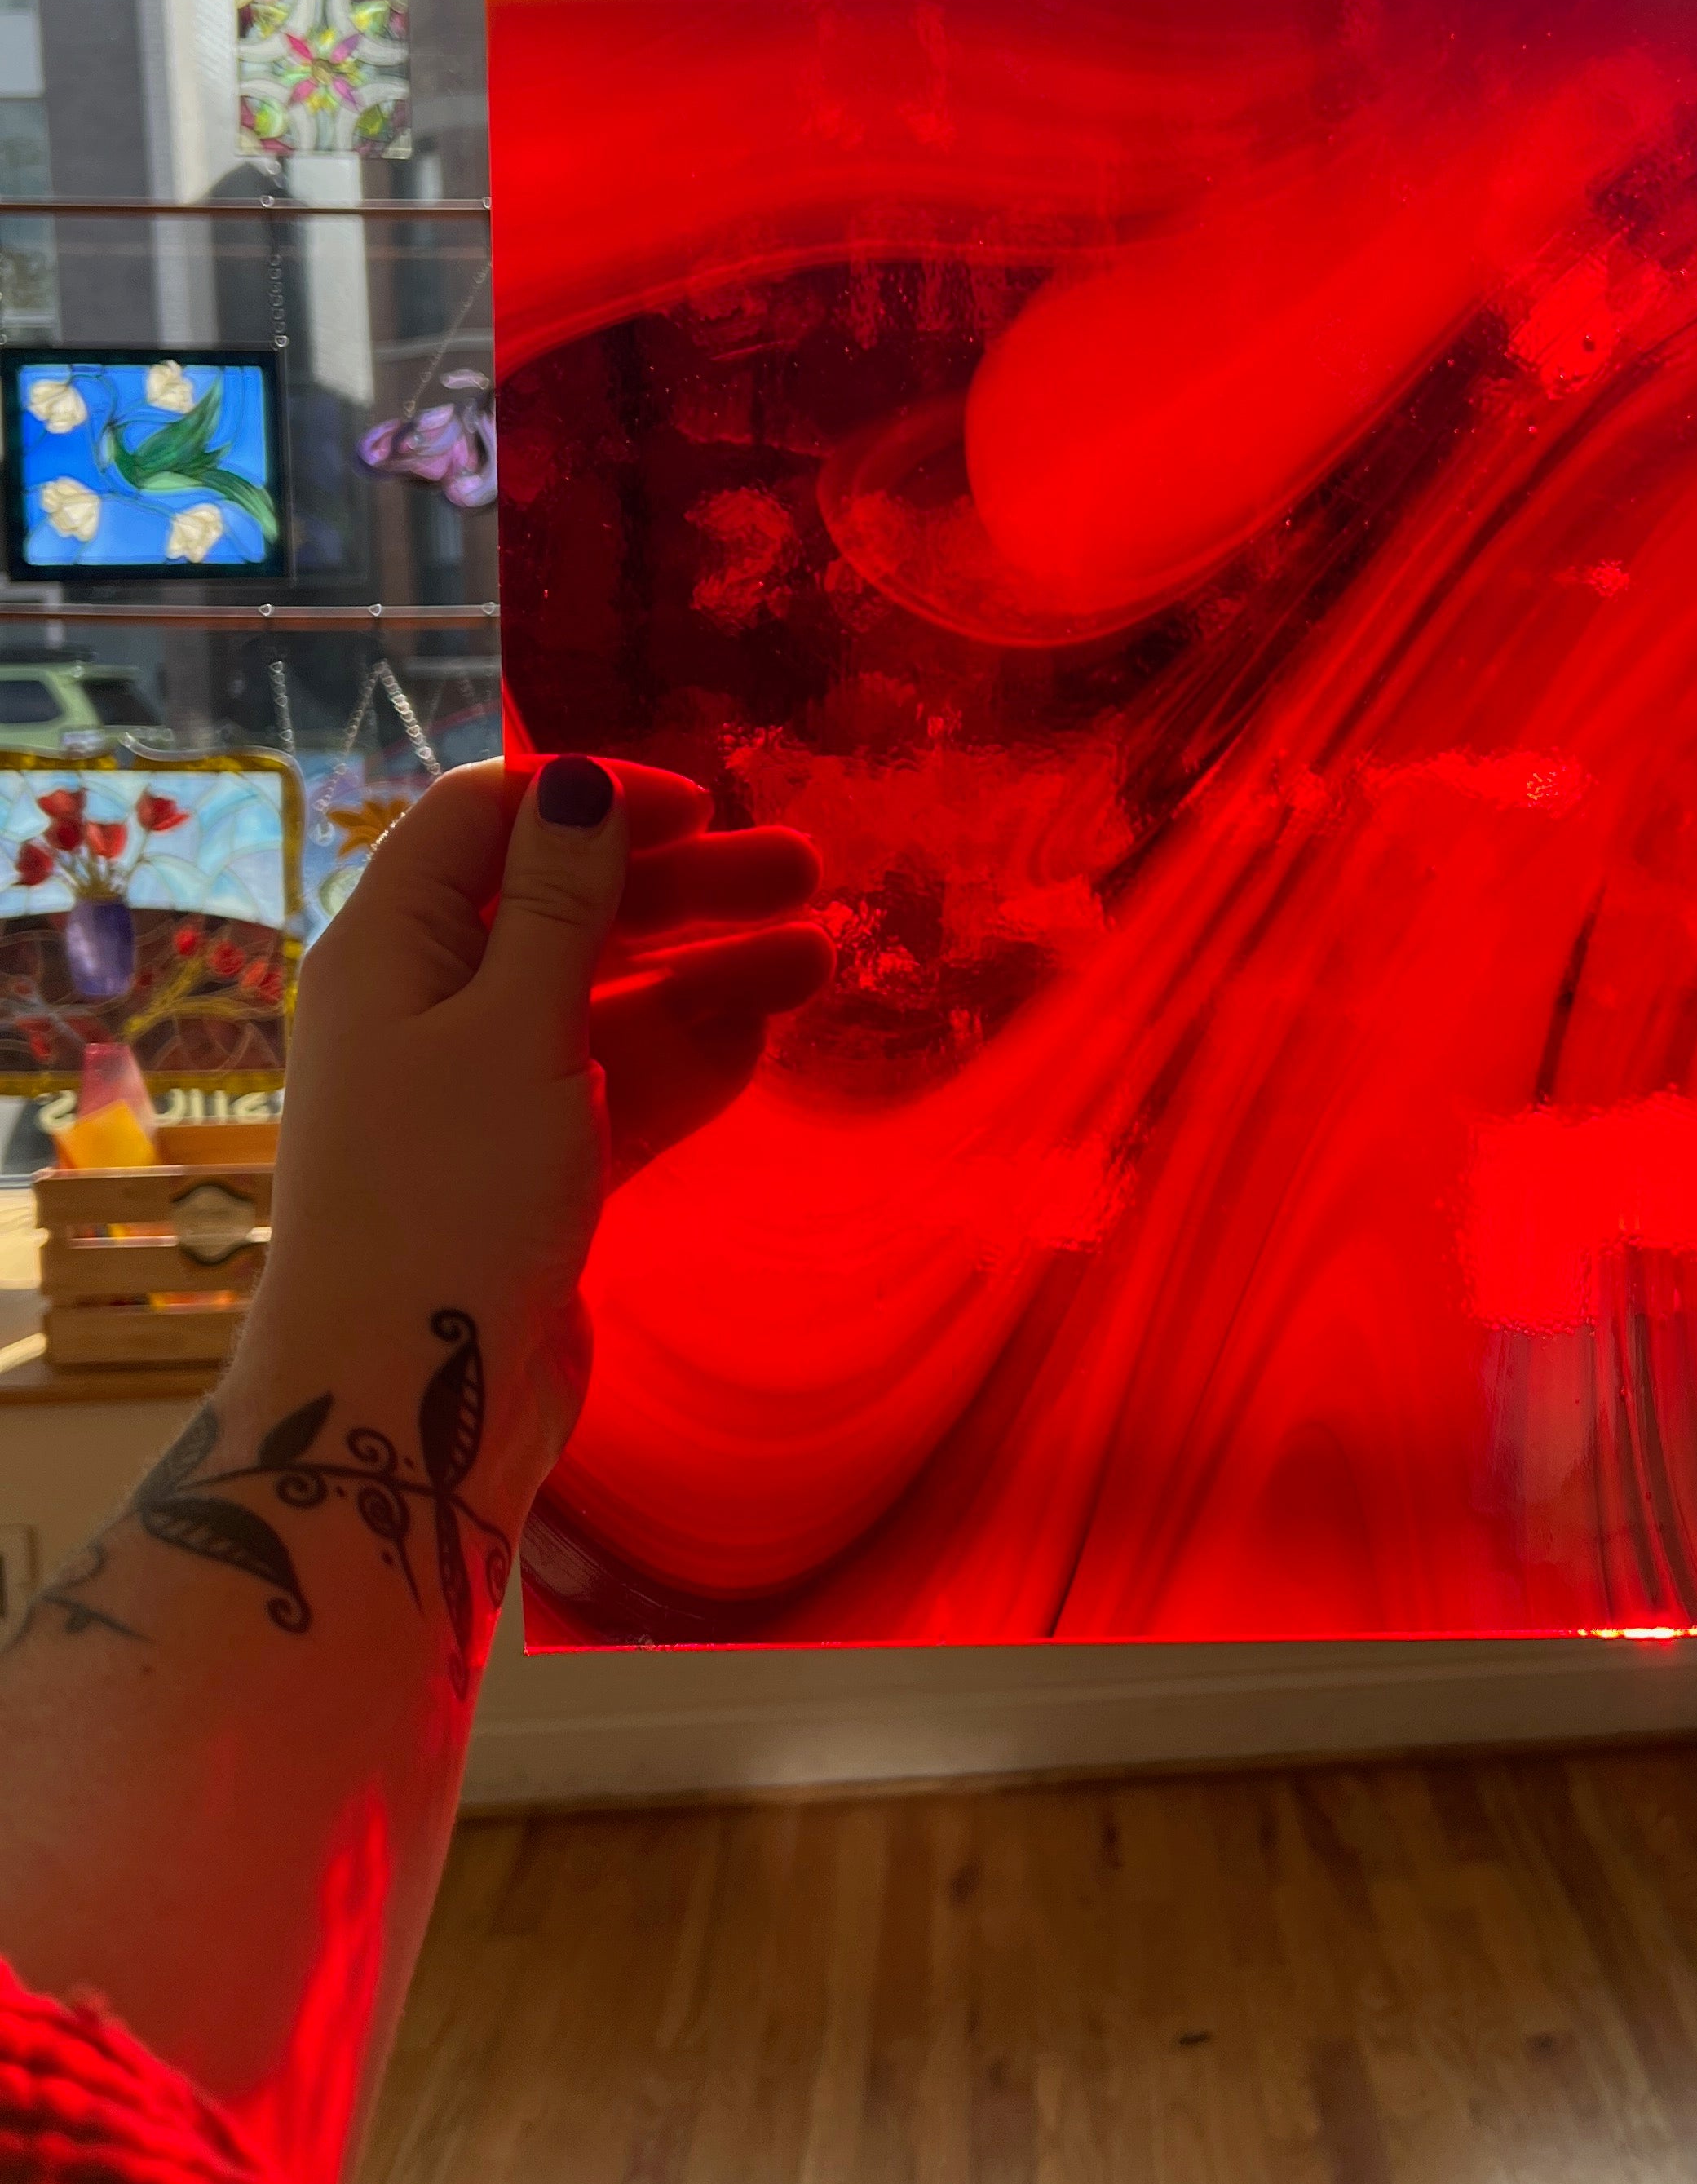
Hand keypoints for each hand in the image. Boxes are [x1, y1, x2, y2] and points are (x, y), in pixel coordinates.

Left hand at [248, 756, 825, 1498]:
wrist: (405, 1403)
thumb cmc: (447, 1191)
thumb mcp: (515, 1027)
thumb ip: (563, 905)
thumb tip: (579, 780)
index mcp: (389, 948)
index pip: (483, 820)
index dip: (589, 798)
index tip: (704, 805)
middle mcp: (425, 1007)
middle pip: (561, 907)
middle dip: (680, 885)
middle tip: (802, 870)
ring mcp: (479, 1094)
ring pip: (604, 1001)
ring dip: (705, 972)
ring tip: (820, 956)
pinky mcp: (529, 1171)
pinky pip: (616, 1088)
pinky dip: (686, 1060)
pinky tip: (764, 1042)